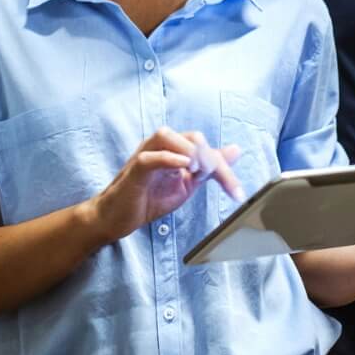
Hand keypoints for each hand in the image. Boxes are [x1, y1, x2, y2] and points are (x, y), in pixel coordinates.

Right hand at [86, 128, 242, 245]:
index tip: (237, 194)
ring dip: (189, 152)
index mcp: (174, 148)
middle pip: (193, 138)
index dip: (224, 169)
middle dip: (211, 160)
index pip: (205, 146)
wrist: (117, 217)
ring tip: (198, 172)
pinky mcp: (134, 170)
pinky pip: (150, 158)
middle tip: (216, 181)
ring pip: (167, 136)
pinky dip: (168, 159)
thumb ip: (209, 167)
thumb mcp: (187, 184)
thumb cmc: (148, 198)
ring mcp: (145, 155)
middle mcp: (159, 146)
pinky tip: (184, 168)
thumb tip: (236, 150)